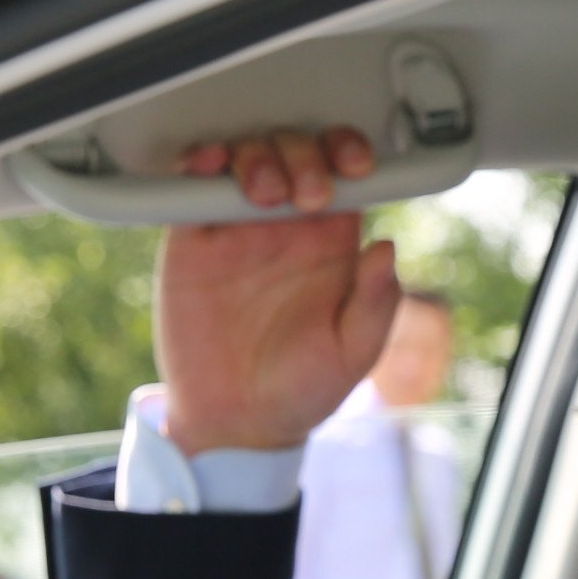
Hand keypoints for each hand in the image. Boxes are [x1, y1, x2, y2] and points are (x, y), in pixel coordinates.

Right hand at [155, 130, 402, 456]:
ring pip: (245, 158)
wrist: (237, 424)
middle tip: (306, 195)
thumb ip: (376, 303)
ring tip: (264, 193)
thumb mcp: (353, 353)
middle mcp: (285, 227)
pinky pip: (192, 189)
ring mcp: (236, 230)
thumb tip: (386, 247)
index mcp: (330, 244)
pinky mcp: (191, 242)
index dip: (348, 153)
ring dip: (257, 157)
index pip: (343, 175)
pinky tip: (210, 166)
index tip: (354, 165)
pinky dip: (199, 165)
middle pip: (295, 153)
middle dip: (303, 155)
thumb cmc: (303, 390)